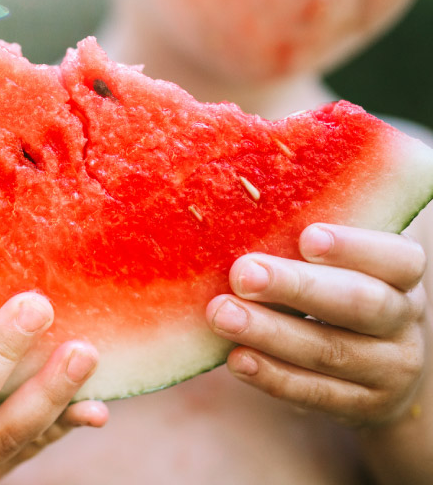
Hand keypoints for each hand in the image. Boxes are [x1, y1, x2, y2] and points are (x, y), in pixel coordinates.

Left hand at [206, 223, 427, 426]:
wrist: (379, 368)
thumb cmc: (339, 290)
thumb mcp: (340, 265)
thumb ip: (306, 247)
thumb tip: (241, 221)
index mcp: (401, 273)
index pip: (396, 258)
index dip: (354, 247)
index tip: (306, 237)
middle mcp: (404, 319)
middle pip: (359, 302)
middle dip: (296, 287)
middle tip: (242, 274)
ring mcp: (389, 368)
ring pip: (329, 351)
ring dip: (270, 332)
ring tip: (222, 315)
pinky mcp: (364, 405)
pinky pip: (316, 393)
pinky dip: (273, 375)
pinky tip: (237, 358)